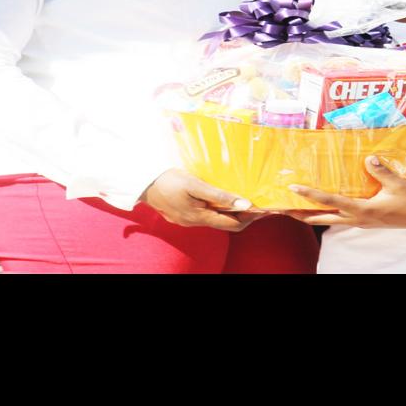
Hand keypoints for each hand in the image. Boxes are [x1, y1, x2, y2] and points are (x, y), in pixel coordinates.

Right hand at [142, 169, 264, 231]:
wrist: (141, 183)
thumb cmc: (168, 180)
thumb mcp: (195, 185)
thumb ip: (220, 195)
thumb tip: (244, 203)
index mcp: (200, 218)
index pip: (234, 224)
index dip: (251, 217)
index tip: (264, 208)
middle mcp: (195, 223)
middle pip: (226, 224)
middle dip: (244, 215)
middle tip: (258, 203)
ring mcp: (187, 220)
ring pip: (216, 219)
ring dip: (230, 211)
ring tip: (243, 198)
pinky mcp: (182, 215)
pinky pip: (205, 215)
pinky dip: (218, 209)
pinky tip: (222, 199)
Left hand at [284, 156, 405, 229]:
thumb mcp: (398, 184)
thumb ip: (382, 171)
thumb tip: (368, 159)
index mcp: (363, 210)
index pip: (331, 201)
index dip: (311, 195)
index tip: (293, 188)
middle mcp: (357, 219)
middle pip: (321, 218)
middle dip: (299, 214)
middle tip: (280, 207)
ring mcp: (359, 222)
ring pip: (328, 220)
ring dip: (310, 215)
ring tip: (292, 209)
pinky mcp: (364, 220)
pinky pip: (339, 217)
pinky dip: (325, 213)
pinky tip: (320, 206)